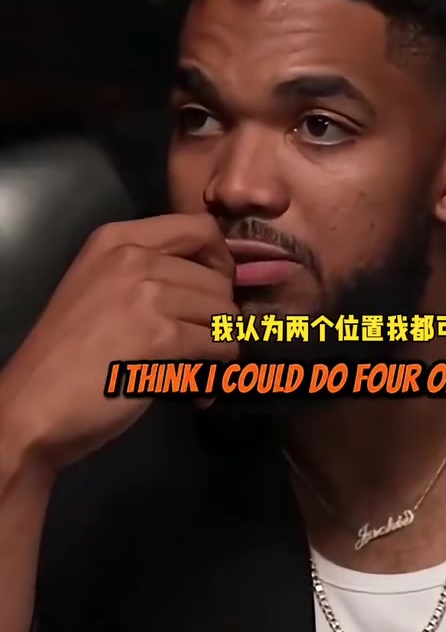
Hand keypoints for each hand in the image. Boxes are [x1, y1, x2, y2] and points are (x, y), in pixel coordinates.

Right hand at [0, 213, 237, 473]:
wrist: (34, 403)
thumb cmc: (67, 353)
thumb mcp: (101, 288)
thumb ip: (149, 273)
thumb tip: (218, 284)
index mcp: (118, 239)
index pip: (200, 228)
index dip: (221, 262)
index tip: (215, 293)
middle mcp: (133, 257)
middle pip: (217, 277)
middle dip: (220, 316)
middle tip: (204, 345)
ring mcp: (147, 294)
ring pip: (224, 312)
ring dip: (220, 343)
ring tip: (199, 365)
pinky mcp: (159, 337)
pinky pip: (219, 344)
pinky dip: (218, 366)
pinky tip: (197, 384)